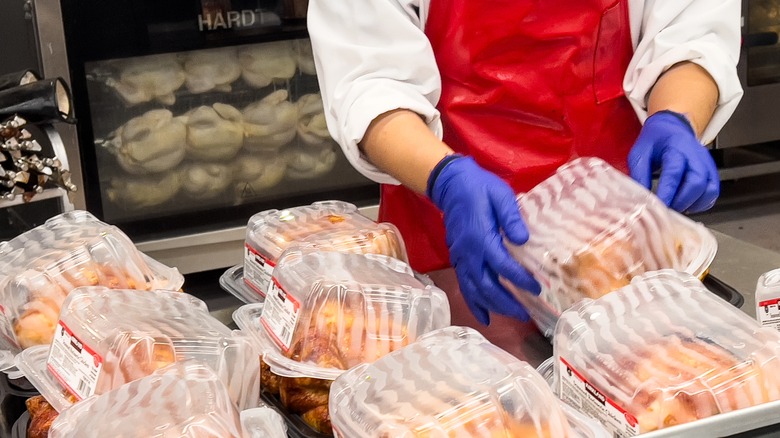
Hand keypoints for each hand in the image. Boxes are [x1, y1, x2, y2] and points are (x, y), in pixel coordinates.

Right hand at [427, 155, 540, 324]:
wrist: (452, 184)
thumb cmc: (480, 188)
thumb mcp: (501, 195)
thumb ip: (512, 218)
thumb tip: (524, 240)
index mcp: (481, 238)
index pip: (502, 266)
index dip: (520, 280)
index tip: (537, 288)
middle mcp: (469, 253)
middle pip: (486, 286)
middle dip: (506, 303)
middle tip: (526, 314)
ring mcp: (460, 257)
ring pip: (474, 290)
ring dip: (492, 306)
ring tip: (512, 316)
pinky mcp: (457, 259)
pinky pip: (464, 285)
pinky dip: (474, 303)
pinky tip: (485, 316)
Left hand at [628, 110, 719, 212]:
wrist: (671, 128)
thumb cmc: (655, 141)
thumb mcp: (639, 153)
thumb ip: (639, 174)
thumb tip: (643, 197)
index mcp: (677, 147)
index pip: (675, 172)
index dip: (668, 192)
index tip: (659, 205)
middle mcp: (696, 155)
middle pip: (697, 182)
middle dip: (682, 200)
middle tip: (667, 209)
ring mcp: (707, 164)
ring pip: (709, 189)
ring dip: (692, 204)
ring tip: (675, 207)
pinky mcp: (711, 172)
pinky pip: (712, 193)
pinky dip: (701, 203)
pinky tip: (686, 204)